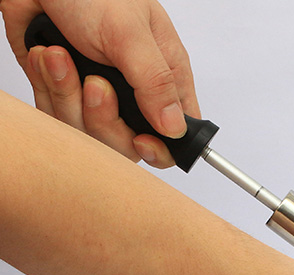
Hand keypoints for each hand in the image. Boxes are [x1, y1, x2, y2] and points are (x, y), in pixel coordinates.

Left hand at [1, 0, 198, 167]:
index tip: (140, 141)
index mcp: (164, 77)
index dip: (159, 148)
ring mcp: (96, 94)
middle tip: (92, 82)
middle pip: (125, 142)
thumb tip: (176, 129)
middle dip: (101, 117)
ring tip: (60, 55)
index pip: (175, 134)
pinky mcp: (64, 91)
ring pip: (86, 131)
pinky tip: (46, 57)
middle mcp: (133, 91)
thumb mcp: (130, 34)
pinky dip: (45, 87)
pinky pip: (55, 115)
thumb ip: (156, 83)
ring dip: (66, 93)